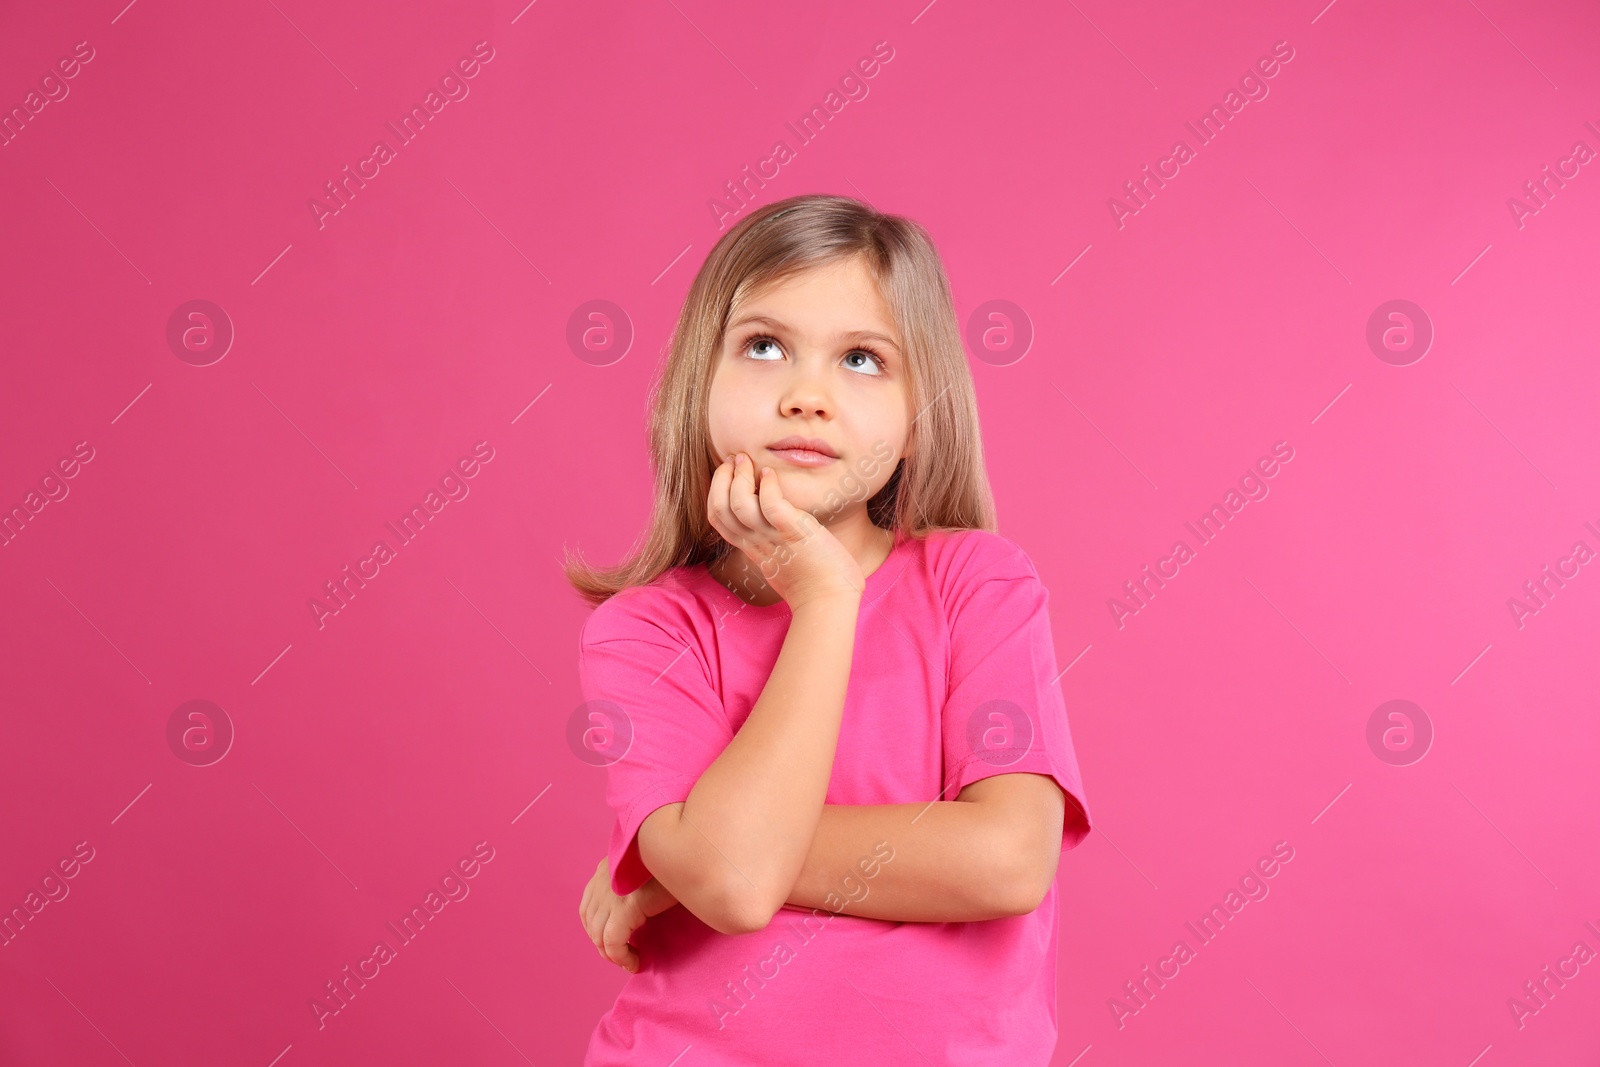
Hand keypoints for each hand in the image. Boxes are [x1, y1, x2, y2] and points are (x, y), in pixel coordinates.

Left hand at [579, 857, 678, 973]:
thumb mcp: (649, 869)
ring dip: (613, 955)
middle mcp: (602, 878)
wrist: (691, 854)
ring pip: (599, 936)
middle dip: (605, 946)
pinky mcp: (625, 907)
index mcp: (606, 868)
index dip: (599, 931)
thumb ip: (634, 883)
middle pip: (591, 923)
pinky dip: (622, 957)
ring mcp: (611, 893)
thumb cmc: (678, 861)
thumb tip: (635, 909)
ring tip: (631, 961)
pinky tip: (636, 962)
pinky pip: (613, 942)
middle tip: (625, 958)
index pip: (589, 907)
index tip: (618, 943)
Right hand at [707, 452, 864, 609]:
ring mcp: (772, 537)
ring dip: (738, 477)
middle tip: (733, 460)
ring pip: (737, 504)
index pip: (718, 518)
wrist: (829, 601)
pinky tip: (771, 474)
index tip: (727, 474)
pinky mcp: (793, 531)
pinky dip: (766, 485)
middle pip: (719, 509)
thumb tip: (776, 524)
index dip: (716, 492)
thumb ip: (774, 542)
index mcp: (751, 548)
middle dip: (720, 480)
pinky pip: (769, 504)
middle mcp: (756, 542)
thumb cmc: (814, 582)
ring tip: (746, 460)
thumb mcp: (782, 560)